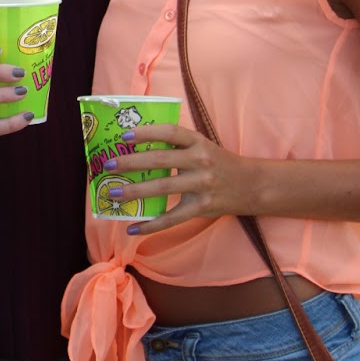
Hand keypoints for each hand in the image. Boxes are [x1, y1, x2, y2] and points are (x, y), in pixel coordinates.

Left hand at [102, 121, 256, 234]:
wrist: (251, 185)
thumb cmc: (218, 162)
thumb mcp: (202, 145)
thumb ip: (176, 144)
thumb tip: (137, 145)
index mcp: (198, 142)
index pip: (170, 133)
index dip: (147, 133)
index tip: (124, 136)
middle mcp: (200, 161)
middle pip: (160, 161)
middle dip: (130, 163)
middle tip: (108, 166)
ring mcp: (201, 185)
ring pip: (162, 188)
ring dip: (135, 191)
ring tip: (114, 194)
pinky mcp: (201, 207)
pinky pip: (172, 218)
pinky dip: (151, 225)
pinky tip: (133, 228)